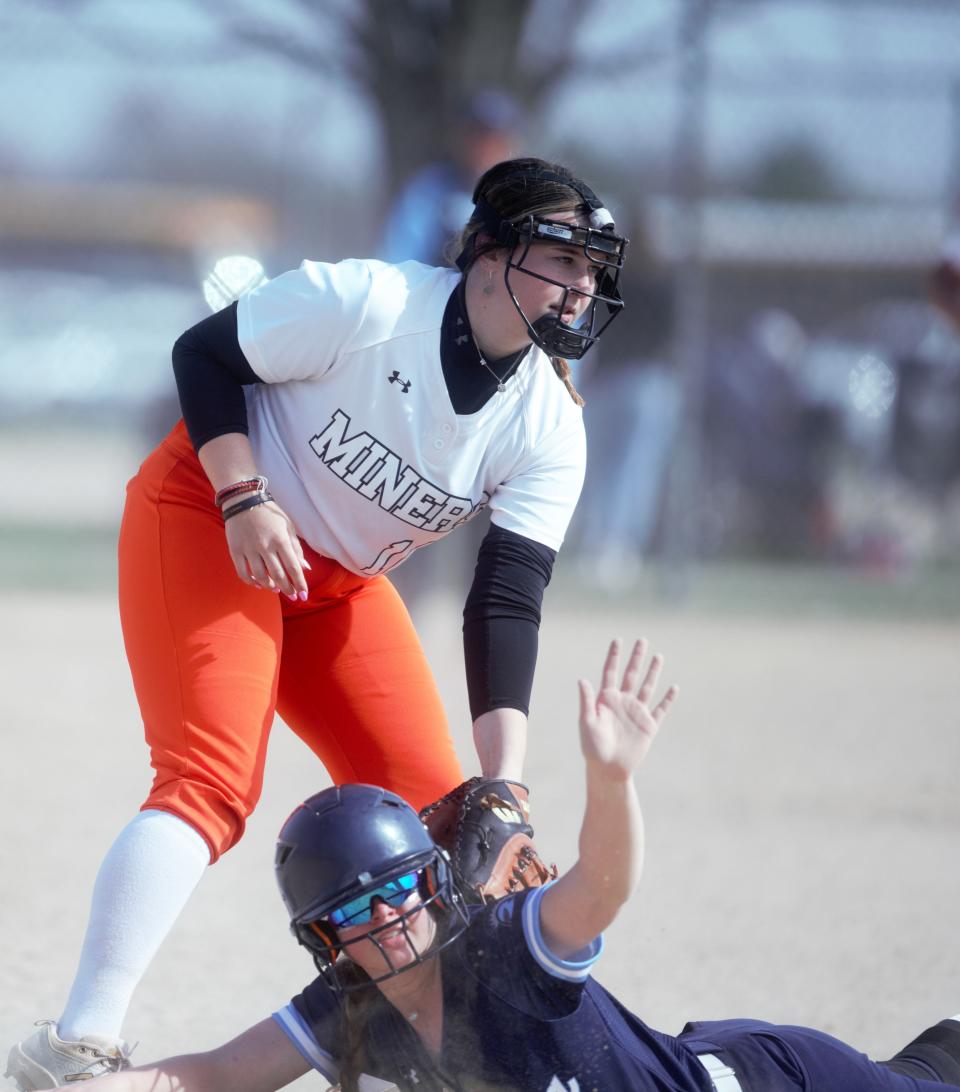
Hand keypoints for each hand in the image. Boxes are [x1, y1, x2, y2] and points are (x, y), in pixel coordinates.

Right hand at [223, 498, 309, 599]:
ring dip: (270, 586)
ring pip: (260, 576)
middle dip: (287, 589)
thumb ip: (296, 548)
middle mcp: (265, 545)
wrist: (244, 501)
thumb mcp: (288, 526)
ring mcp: (249, 548)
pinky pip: (243, 572)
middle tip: (292, 596)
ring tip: (276, 589)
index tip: (304, 595)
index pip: (293, 567)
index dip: (299, 583)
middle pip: (278, 574)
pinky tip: (258, 584)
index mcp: (281, 539)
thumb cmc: (270, 515)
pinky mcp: (235, 550)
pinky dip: (251, 582)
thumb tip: (304, 568)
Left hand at [577, 638, 677, 781]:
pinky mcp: (648, 725)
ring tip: (658, 656)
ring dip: (653, 672)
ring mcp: (636, 712)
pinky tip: (674, 687)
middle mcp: (623, 702)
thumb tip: (582, 679)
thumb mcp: (587, 723)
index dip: (614, 656)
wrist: (608, 769)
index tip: (618, 640)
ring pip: (647, 687)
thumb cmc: (593, 747)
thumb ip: (586, 701)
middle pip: (631, 675)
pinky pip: (660, 709)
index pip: (610, 672)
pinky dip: (668, 699)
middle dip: (636, 658)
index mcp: (606, 699)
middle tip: (642, 640)